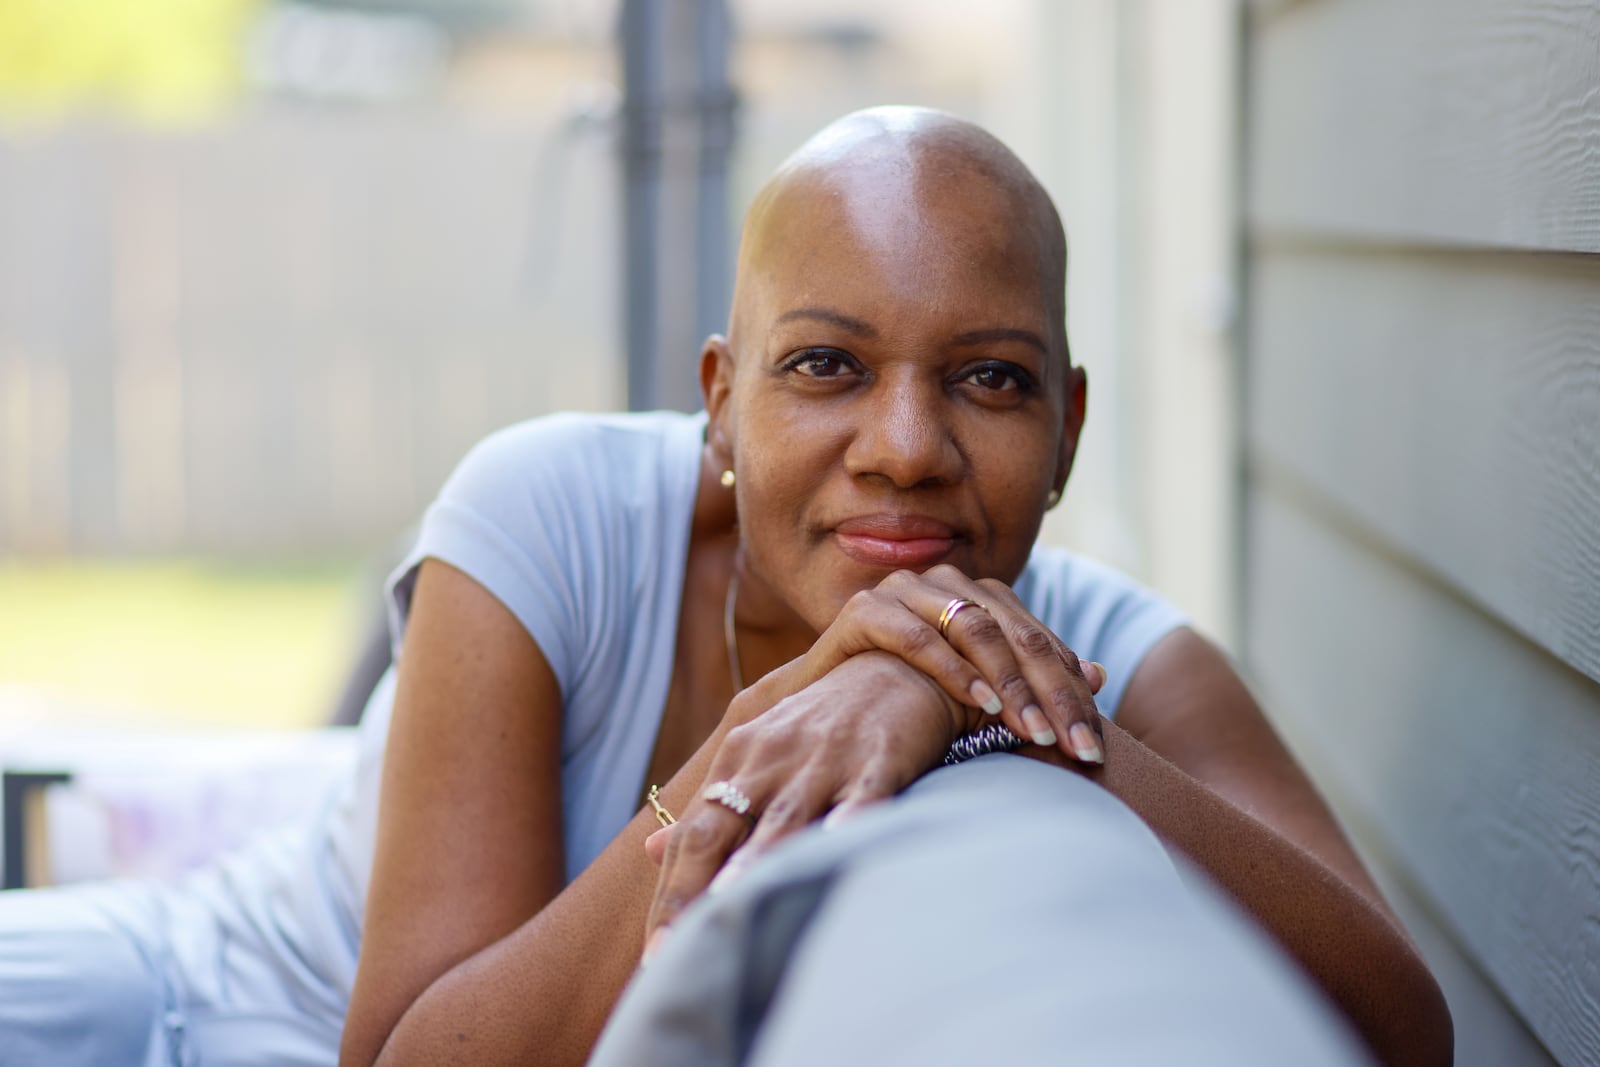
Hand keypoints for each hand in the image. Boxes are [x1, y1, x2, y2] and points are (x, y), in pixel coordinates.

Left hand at [643, 651, 956, 946]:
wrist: (897, 666)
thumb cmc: (825, 723)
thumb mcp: (759, 753)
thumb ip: (709, 806)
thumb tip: (649, 852)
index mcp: (738, 758)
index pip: (692, 835)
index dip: (670, 894)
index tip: (652, 956)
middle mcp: (772, 757)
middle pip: (721, 828)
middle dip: (693, 891)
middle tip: (671, 951)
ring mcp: (825, 757)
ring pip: (783, 815)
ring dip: (755, 859)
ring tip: (729, 902)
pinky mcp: (879, 758)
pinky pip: (862, 794)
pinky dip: (849, 819)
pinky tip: (837, 844)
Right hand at [773, 564, 1107, 764]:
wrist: (821, 707)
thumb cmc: (903, 700)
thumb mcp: (977, 692)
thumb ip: (1030, 679)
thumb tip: (1100, 674)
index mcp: (978, 597)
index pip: (1039, 641)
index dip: (1071, 691)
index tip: (1095, 744)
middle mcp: (945, 583)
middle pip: (1015, 634)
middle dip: (1051, 694)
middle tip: (1076, 745)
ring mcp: (903, 590)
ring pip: (973, 629)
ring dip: (1009, 684)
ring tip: (1034, 730)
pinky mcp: (863, 610)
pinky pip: (916, 635)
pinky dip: (952, 669)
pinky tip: (981, 703)